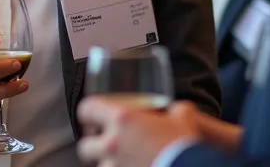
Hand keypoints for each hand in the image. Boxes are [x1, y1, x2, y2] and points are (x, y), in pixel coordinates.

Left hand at [77, 99, 241, 166]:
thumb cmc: (185, 147)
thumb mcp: (184, 118)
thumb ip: (175, 110)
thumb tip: (178, 110)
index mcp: (122, 119)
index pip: (87, 109)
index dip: (88, 113)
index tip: (93, 118)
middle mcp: (112, 144)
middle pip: (85, 146)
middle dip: (94, 146)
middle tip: (109, 146)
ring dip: (110, 164)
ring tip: (128, 163)